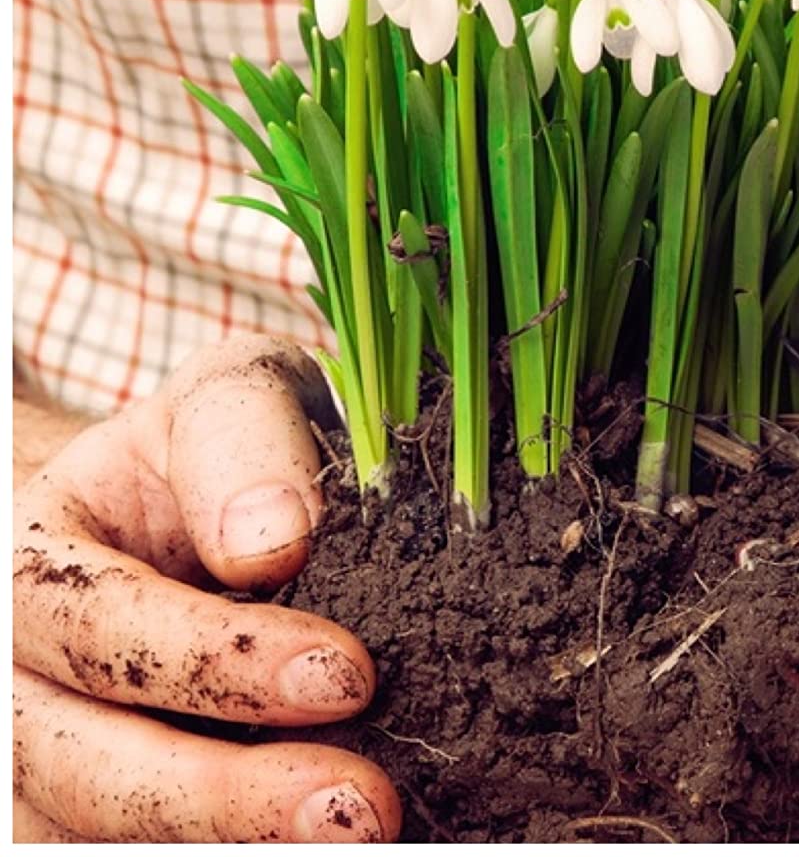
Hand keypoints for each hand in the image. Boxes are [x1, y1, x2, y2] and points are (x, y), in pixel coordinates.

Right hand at [12, 337, 397, 843]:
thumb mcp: (229, 394)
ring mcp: (35, 764)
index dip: (222, 661)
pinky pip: (126, 854)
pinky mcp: (75, 818)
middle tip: (358, 805)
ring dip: (228, 841)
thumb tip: (272, 540)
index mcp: (28, 568)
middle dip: (224, 793)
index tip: (347, 675)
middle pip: (85, 765)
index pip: (105, 628)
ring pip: (98, 832)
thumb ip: (242, 440)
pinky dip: (223, 850)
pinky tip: (305, 841)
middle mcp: (12, 681)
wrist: (185, 505)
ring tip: (351, 832)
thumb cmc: (213, 448)